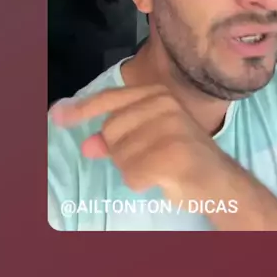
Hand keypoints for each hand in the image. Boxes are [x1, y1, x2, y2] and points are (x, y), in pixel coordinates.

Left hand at [51, 85, 229, 204]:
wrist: (219, 182)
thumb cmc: (181, 156)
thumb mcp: (146, 141)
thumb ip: (116, 139)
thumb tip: (87, 144)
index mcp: (157, 93)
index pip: (110, 99)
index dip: (82, 110)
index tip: (56, 117)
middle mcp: (163, 103)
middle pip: (111, 132)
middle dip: (122, 152)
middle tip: (150, 157)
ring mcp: (169, 126)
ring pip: (120, 156)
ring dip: (134, 169)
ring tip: (160, 167)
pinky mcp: (171, 153)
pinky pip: (132, 174)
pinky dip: (140, 182)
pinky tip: (161, 178)